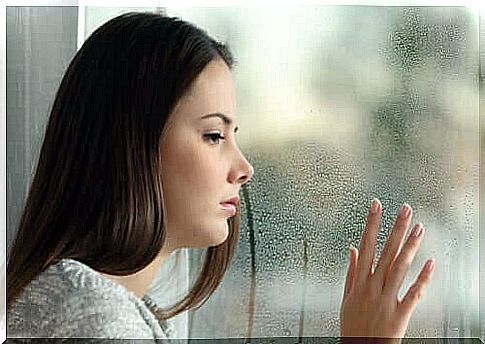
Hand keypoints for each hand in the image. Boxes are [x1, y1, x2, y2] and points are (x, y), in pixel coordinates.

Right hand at [339, 199, 434, 342]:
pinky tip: (431, 263)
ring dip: (410, 246)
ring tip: (419, 227)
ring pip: (399, 268)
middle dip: (396, 228)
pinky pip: (414, 293)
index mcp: (359, 281)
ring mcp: (386, 299)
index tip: (376, 206)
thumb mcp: (346, 297)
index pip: (365, 245)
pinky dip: (423, 278)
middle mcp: (373, 286)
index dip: (371, 224)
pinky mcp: (400, 313)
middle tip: (406, 209)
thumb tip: (352, 249)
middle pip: (386, 252)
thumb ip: (350, 272)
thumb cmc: (353, 325)